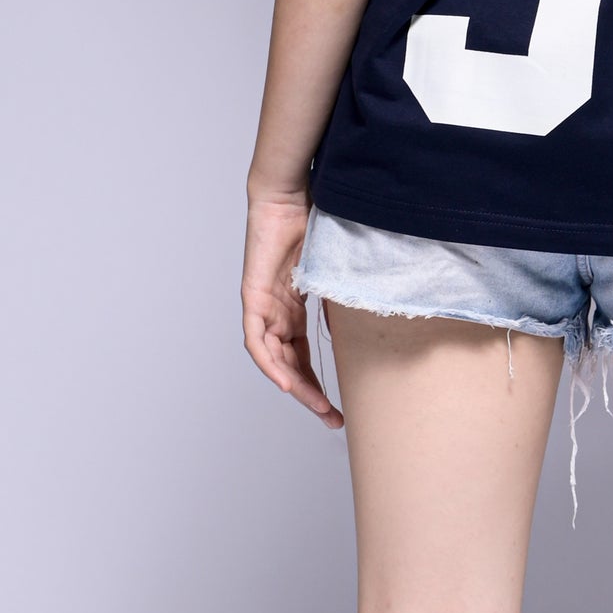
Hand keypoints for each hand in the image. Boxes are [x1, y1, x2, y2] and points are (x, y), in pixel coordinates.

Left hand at [241, 189, 341, 425]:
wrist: (292, 195)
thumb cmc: (315, 224)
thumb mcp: (335, 273)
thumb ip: (340, 303)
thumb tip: (359, 330)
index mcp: (292, 309)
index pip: (300, 356)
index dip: (316, 383)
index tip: (334, 408)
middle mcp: (276, 312)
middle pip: (288, 364)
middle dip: (309, 394)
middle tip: (330, 417)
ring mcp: (263, 306)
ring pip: (272, 359)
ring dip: (294, 385)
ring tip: (316, 405)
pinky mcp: (253, 296)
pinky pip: (257, 340)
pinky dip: (269, 363)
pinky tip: (285, 383)